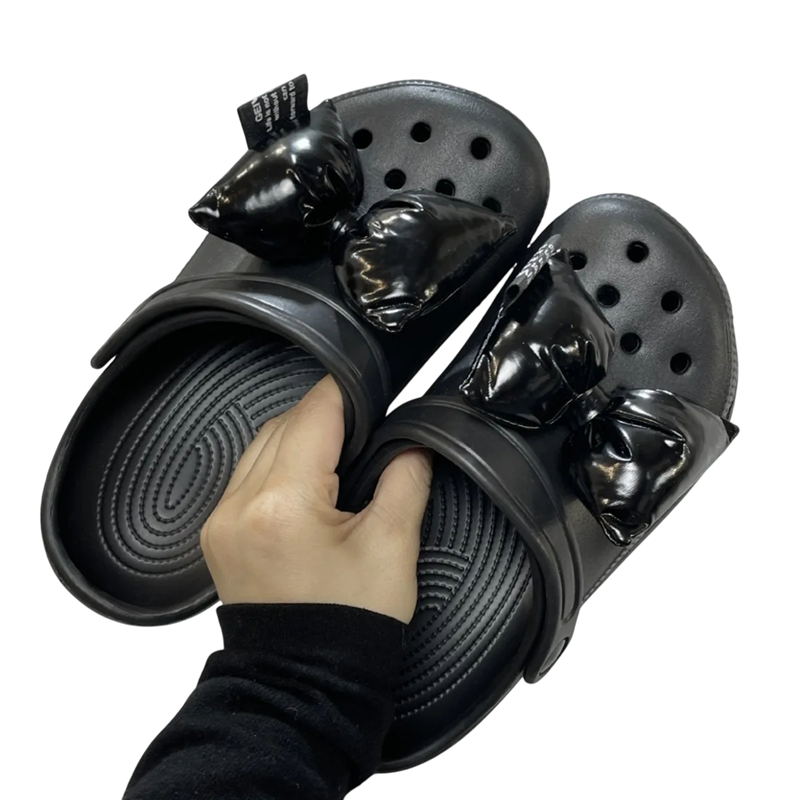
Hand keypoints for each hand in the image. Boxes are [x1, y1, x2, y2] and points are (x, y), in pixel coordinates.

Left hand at [201, 376, 431, 623]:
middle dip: (327, 418)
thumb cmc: (347, 628)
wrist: (305, 681)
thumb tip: (410, 443)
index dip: (346, 394)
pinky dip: (277, 465)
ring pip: (261, 445)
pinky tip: (307, 481)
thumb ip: (405, 480)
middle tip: (365, 428)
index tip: (370, 389)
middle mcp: (240, 507)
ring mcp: (222, 521)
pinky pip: (246, 475)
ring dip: (299, 439)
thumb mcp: (393, 548)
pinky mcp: (218, 534)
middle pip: (285, 424)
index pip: (314, 415)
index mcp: (284, 505)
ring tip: (340, 458)